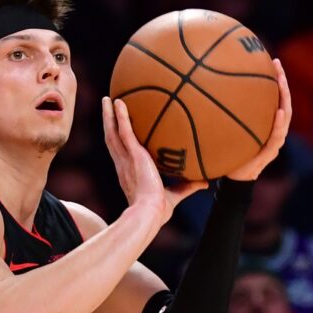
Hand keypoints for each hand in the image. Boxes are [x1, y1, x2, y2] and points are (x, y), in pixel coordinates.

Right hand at [102, 96, 206, 226]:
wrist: (150, 212)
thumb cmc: (158, 210)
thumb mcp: (175, 196)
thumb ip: (187, 187)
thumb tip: (205, 183)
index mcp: (129, 173)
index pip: (121, 153)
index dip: (118, 141)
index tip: (117, 130)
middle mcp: (123, 164)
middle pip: (112, 139)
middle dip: (108, 122)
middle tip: (107, 106)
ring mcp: (125, 159)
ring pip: (112, 133)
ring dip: (109, 115)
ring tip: (107, 99)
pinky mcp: (132, 155)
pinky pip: (124, 131)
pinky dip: (120, 116)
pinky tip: (119, 102)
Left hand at [225, 59, 291, 181]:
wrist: (233, 180)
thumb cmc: (227, 155)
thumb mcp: (224, 133)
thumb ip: (219, 117)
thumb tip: (198, 93)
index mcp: (265, 124)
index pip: (273, 98)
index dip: (274, 80)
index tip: (269, 61)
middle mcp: (272, 130)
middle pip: (282, 101)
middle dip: (281, 82)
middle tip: (275, 64)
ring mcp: (274, 141)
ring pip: (285, 116)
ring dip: (284, 97)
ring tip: (281, 82)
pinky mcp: (269, 153)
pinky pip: (276, 137)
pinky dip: (279, 124)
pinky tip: (279, 111)